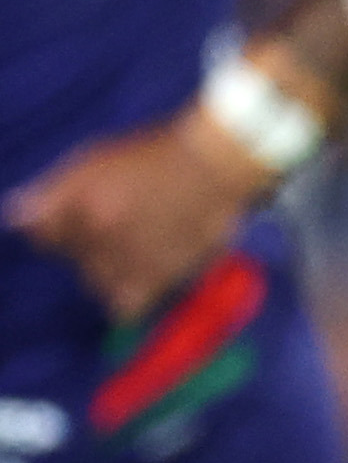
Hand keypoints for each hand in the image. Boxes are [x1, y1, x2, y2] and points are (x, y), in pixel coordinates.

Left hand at [3, 109, 265, 321]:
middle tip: (117, 226)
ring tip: (132, 250)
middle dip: (86, 247)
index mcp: (78, 200)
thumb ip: (53, 191)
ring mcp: (126, 260)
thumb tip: (15, 216)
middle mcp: (97, 234)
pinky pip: (123, 306)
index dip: (54, 228)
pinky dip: (126, 297)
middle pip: (72, 259)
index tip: (71, 222)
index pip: (41, 234)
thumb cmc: (154, 156)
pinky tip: (139, 277)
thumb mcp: (96, 159)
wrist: (213, 168)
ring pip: (95, 283)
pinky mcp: (155, 281)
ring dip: (106, 272)